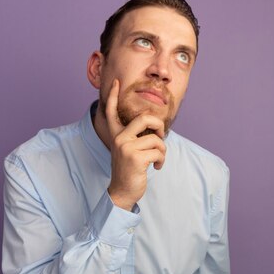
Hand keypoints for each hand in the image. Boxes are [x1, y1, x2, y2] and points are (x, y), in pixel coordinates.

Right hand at [106, 79, 165, 210]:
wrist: (123, 191)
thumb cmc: (130, 170)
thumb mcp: (130, 150)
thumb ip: (137, 137)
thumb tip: (157, 127)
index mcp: (116, 135)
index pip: (111, 111)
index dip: (112, 95)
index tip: (115, 82)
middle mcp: (119, 138)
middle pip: (145, 118)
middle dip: (159, 125)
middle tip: (161, 136)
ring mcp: (126, 147)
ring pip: (156, 139)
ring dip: (162, 150)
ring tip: (157, 159)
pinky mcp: (135, 157)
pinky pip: (158, 151)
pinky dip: (161, 160)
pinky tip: (157, 166)